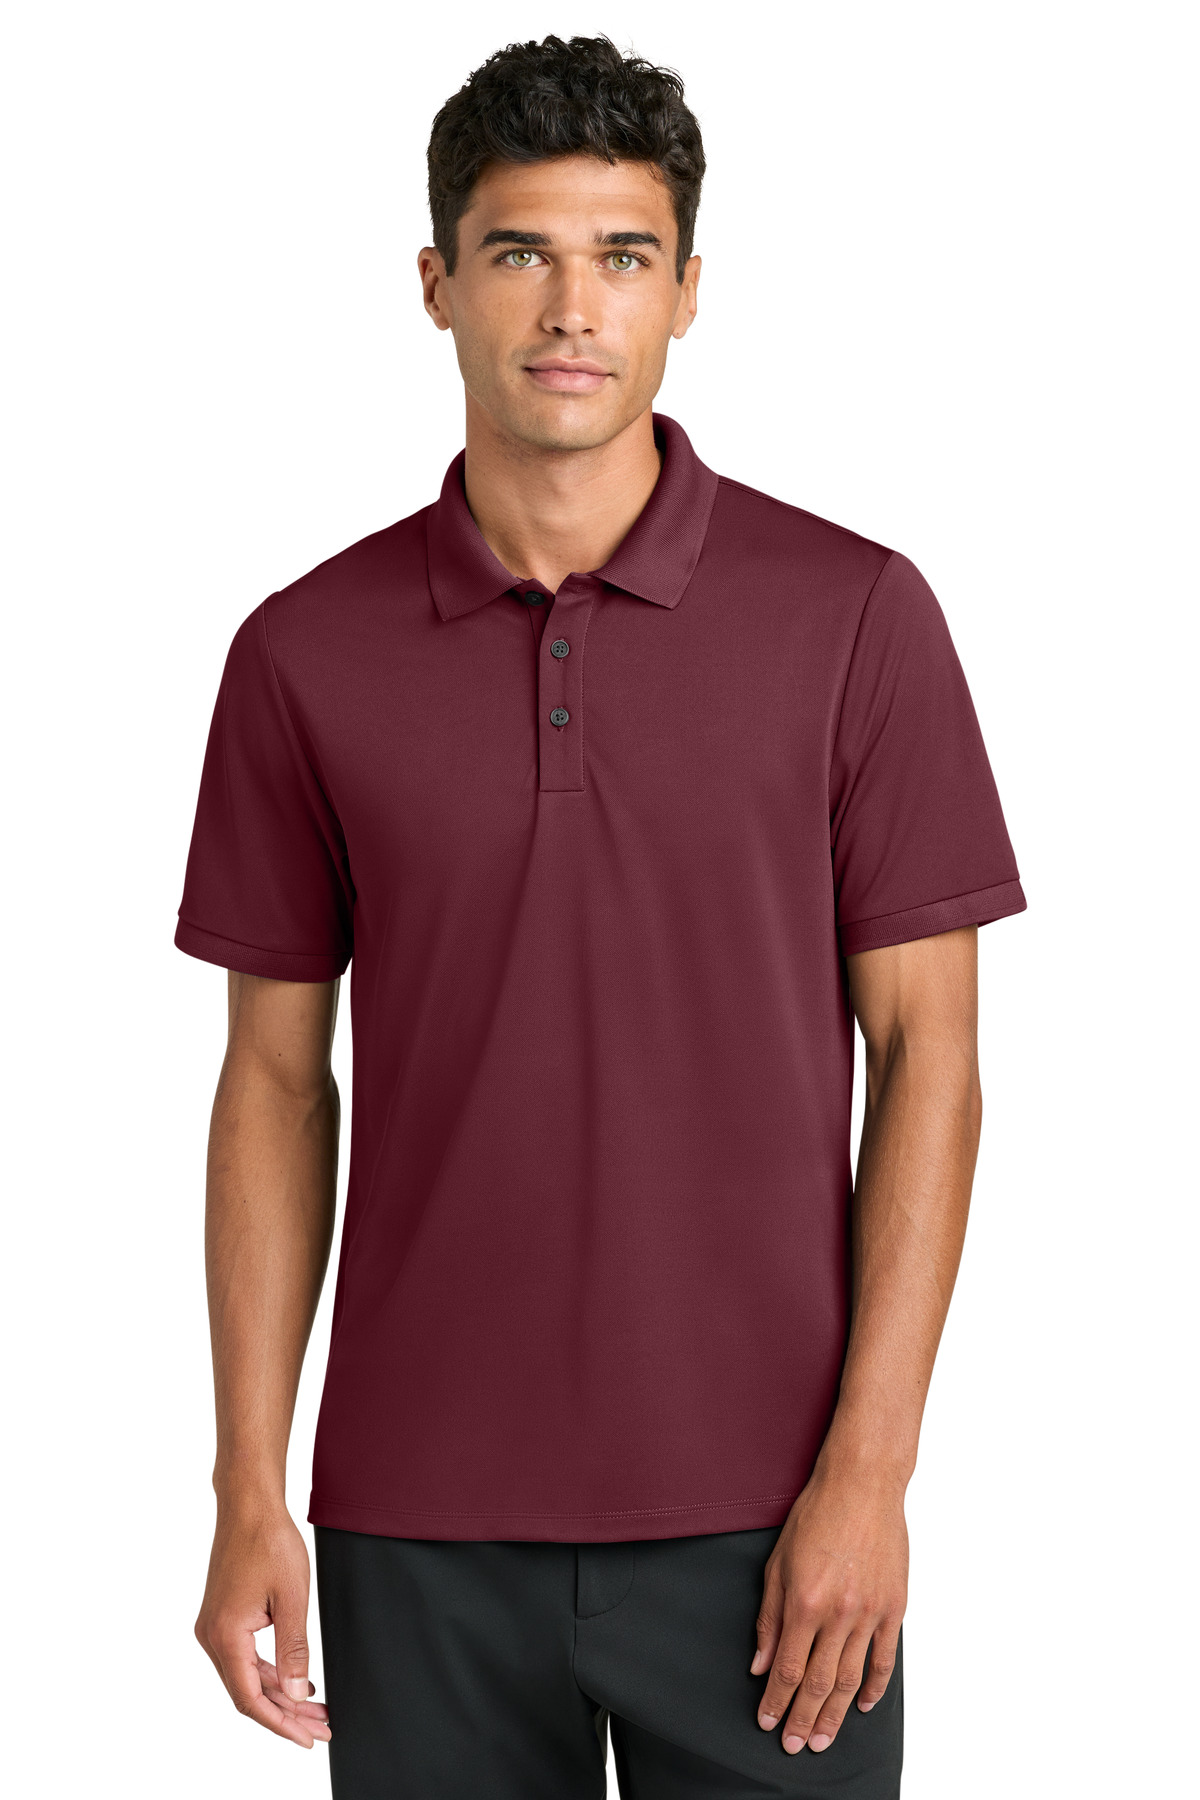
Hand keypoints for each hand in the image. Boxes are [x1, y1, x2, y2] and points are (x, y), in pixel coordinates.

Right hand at [195, 1500, 330, 1748]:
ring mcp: (214, 1627)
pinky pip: (245, 1658)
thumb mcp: (292, 1597)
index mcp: (225, 1635)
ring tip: (316, 1709)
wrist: (249, 1505)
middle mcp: (212, 1636)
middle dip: (286, 1713)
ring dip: (280, 1694)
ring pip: (247, 1677)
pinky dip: (270, 1672)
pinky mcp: (223, 1618)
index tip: (308, 1739)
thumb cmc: (269, 1542)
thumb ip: (293, 1649)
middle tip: (321, 1728)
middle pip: (248, 1692)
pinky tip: (295, 1679)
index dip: (280, 1723)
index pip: (250, 1698)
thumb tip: (297, 1693)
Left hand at [751, 1465, 905, 1754]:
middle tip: (794, 1746)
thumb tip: (761, 1663)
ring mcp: (869, 1613)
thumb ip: (769, 1616)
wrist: (862, 1486)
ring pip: (850, 1678)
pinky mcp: (894, 1608)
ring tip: (823, 1739)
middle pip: (818, 1682)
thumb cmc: (816, 1515)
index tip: (767, 1722)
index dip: (776, 1700)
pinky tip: (861, 1705)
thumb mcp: (778, 1561)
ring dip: (835, 1714)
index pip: (787, 1668)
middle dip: (803, 1719)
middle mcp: (838, 1613)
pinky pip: (884, 1659)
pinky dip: (873, 1688)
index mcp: (805, 1601)